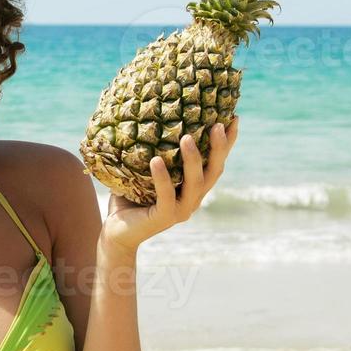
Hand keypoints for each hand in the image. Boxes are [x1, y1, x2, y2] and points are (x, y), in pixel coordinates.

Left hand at [101, 116, 237, 255]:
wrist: (116, 233)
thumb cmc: (128, 200)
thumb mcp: (141, 173)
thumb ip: (150, 152)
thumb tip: (143, 117)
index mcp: (193, 188)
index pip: (215, 163)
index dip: (227, 143)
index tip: (233, 118)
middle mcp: (193, 199)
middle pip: (214, 171)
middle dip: (219, 147)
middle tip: (218, 124)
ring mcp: (181, 210)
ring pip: (195, 183)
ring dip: (193, 159)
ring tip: (186, 137)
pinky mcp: (164, 218)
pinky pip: (166, 195)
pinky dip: (162, 177)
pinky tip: (156, 160)